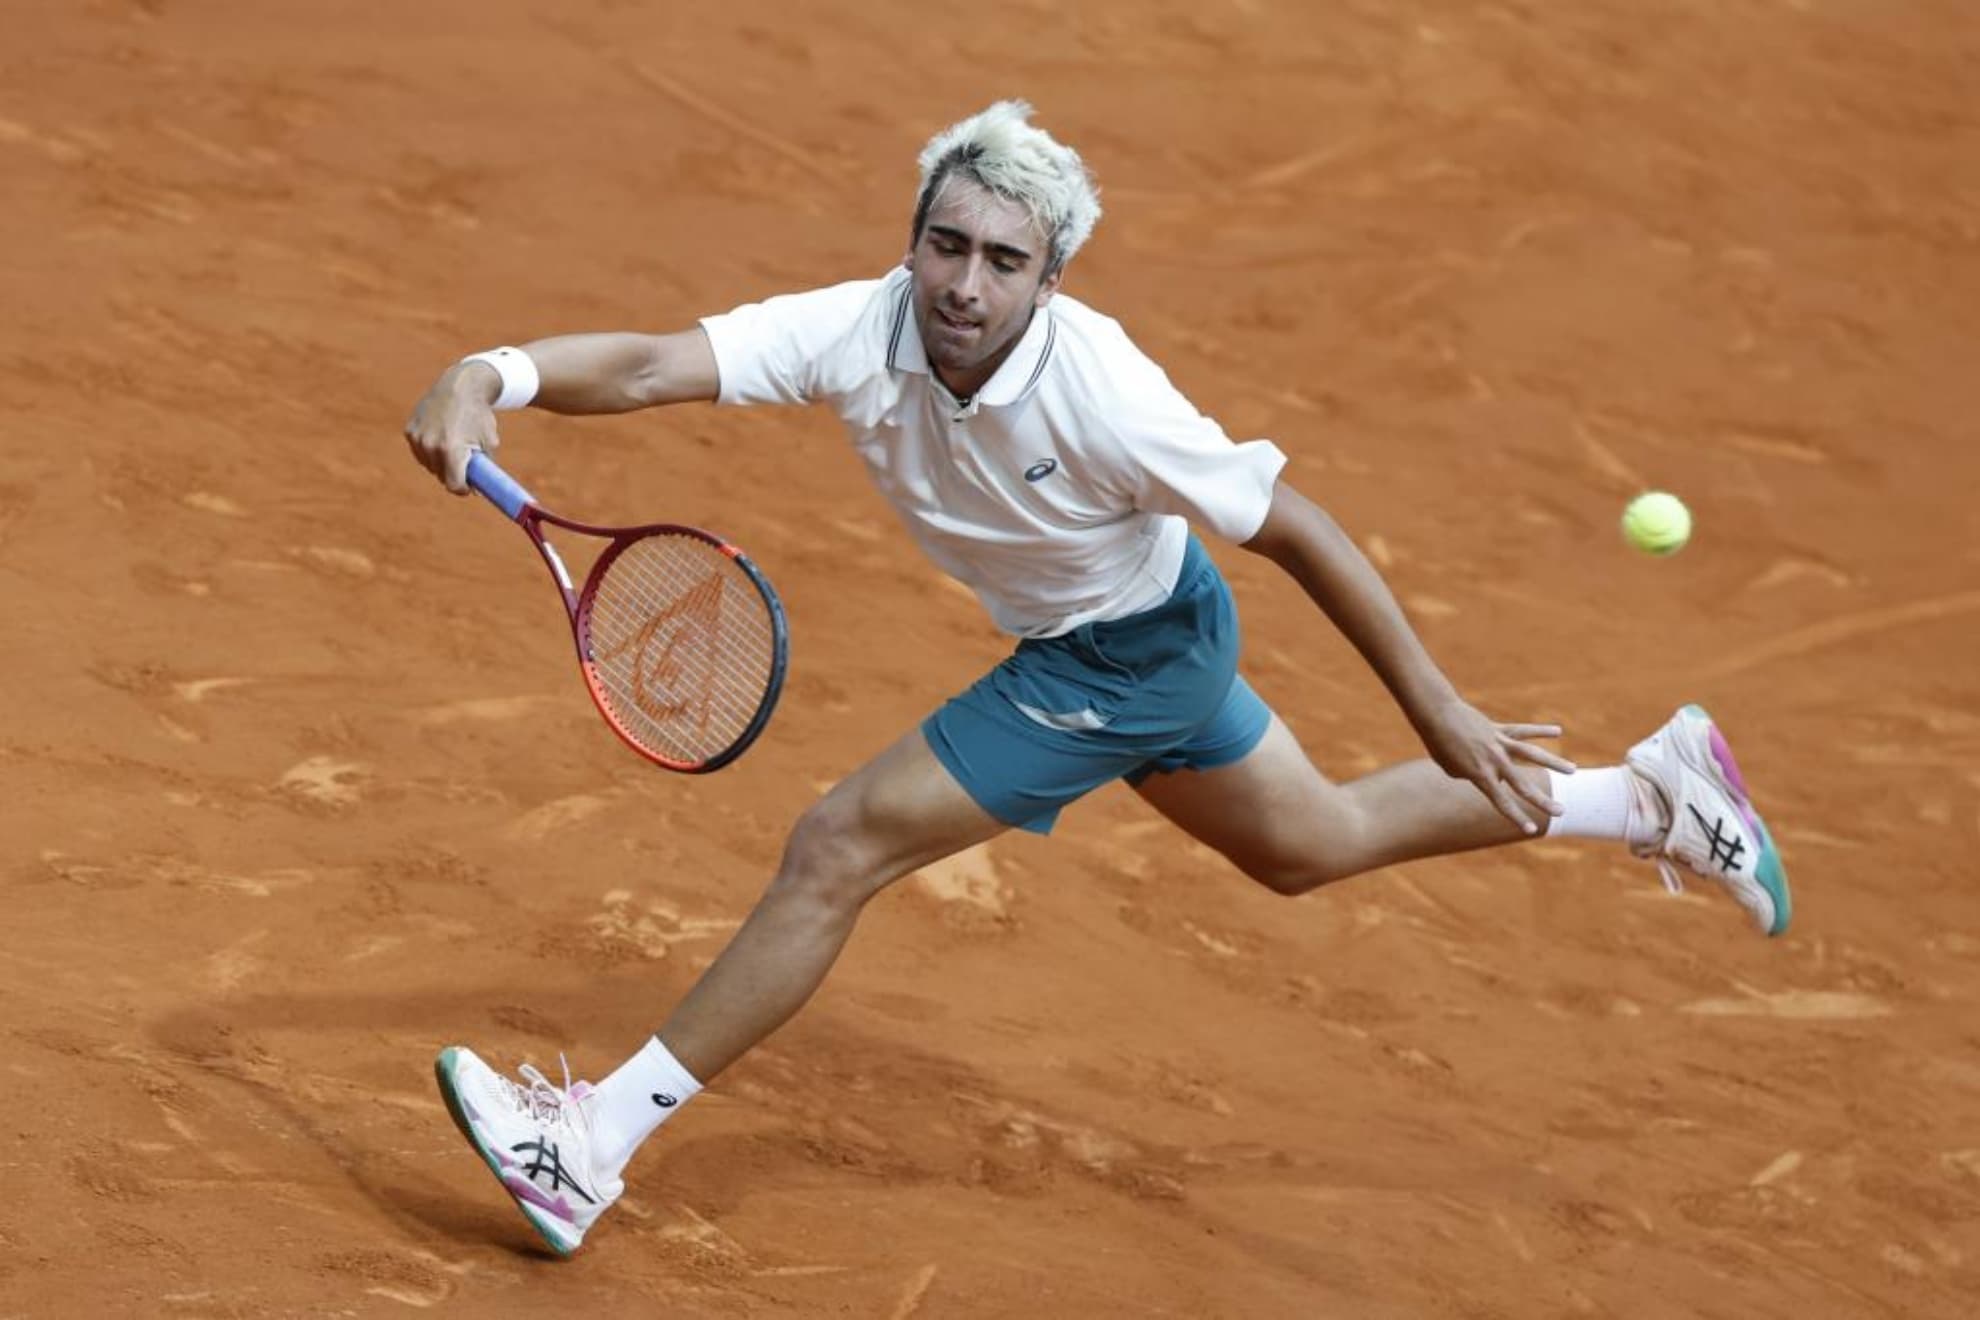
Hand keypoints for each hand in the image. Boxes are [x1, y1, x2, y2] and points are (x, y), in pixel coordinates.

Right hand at [403, 361, 501, 493]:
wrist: (459, 386)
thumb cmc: (479, 415)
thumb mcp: (489, 442)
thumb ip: (485, 467)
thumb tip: (478, 489)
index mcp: (451, 449)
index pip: (454, 485)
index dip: (464, 488)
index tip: (470, 486)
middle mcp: (430, 445)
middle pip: (441, 476)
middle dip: (454, 474)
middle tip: (465, 461)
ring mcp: (417, 438)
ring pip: (430, 466)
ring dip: (441, 463)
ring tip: (454, 444)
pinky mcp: (409, 431)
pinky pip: (420, 452)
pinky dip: (430, 451)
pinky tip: (441, 436)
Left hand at [1411, 697, 1575, 834]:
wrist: (1437, 715)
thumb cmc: (1439, 745)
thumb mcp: (1452, 768)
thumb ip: (1474, 775)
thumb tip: (1492, 776)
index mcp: (1481, 775)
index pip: (1502, 802)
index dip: (1516, 817)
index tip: (1531, 831)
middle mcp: (1495, 761)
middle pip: (1523, 784)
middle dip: (1542, 800)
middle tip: (1562, 811)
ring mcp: (1499, 744)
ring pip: (1532, 754)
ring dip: (1554, 763)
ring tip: (1573, 771)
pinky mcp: (1500, 729)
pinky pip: (1523, 730)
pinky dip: (1540, 730)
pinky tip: (1558, 731)